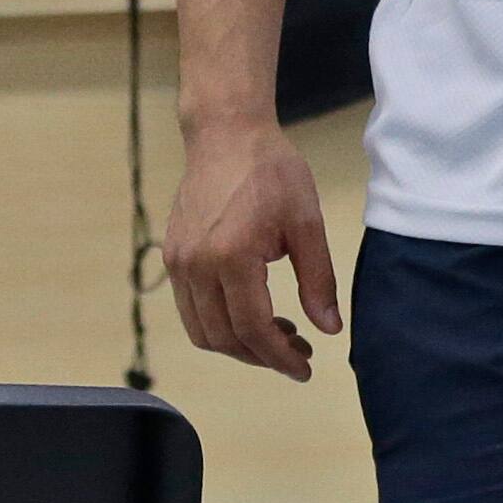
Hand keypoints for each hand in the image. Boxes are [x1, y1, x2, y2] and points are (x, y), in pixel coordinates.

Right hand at [164, 117, 341, 380]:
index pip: (252, 329)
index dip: (280, 358)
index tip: (304, 369)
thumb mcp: (306, 222)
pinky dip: (219, 324)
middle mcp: (196, 264)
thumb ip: (318, 279)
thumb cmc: (271, 170)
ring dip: (238, 345)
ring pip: (202, 331)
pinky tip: (251, 312)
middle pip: (224, 338)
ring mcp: (178, 261)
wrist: (226, 134)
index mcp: (231, 256)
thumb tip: (330, 329)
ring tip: (277, 336)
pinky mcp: (172, 256)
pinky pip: (191, 309)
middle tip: (299, 353)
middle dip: (262, 357)